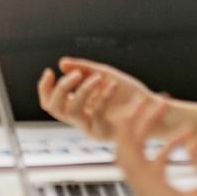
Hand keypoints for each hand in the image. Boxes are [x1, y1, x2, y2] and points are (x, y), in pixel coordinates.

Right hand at [37, 57, 153, 138]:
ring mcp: (91, 127)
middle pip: (54, 108)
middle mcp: (80, 119)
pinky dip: (103, 96)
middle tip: (76, 75)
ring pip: (72, 111)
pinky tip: (112, 84)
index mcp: (77, 106)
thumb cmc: (129, 92)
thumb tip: (61, 63)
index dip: (44, 88)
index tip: (50, 71)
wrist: (152, 107)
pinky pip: (96, 113)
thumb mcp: (104, 75)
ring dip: (83, 90)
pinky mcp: (105, 132)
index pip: (50, 102)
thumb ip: (83, 69)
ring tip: (98, 77)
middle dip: (61, 88)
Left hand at [113, 97, 196, 195]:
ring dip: (149, 133)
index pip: (133, 163)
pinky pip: (153, 165)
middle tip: (143, 102)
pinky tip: (182, 135)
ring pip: (140, 158)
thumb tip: (192, 140)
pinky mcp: (164, 193)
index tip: (124, 113)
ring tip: (163, 109)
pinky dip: (164, 147)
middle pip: (130, 157)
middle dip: (135, 126)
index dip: (126, 136)